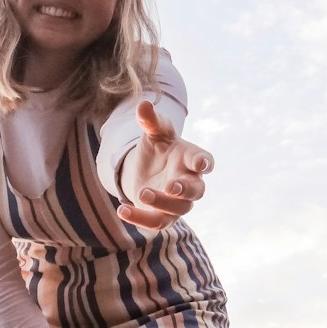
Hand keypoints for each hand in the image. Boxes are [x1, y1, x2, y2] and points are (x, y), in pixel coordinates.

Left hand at [117, 101, 213, 230]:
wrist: (146, 169)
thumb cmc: (158, 148)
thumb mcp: (154, 132)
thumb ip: (151, 120)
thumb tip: (142, 105)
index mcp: (191, 159)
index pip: (204, 161)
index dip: (204, 162)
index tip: (202, 163)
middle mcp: (190, 183)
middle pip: (196, 191)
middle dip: (184, 189)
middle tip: (171, 186)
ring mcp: (177, 203)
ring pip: (176, 210)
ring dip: (161, 203)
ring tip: (142, 193)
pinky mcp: (162, 217)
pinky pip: (155, 223)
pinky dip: (139, 218)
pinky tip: (122, 210)